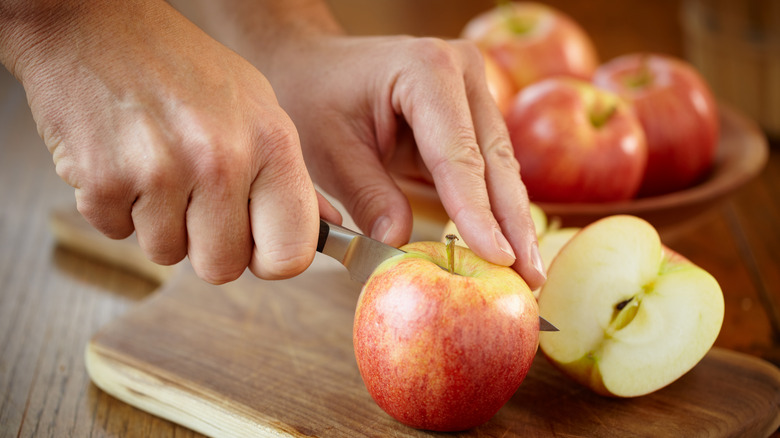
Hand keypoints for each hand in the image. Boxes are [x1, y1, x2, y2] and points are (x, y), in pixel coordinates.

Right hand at [1, 1, 335, 282]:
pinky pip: (116, 234)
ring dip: (157, 223)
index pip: (290, 254)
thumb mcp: (255, 107)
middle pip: (222, 268)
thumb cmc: (181, 69)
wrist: (94, 24)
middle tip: (192, 198)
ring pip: (166, 255)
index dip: (268, 259)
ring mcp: (162, 171)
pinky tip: (122, 160)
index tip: (253, 244)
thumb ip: (289, 175)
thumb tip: (326, 225)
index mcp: (271, 144)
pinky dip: (115, 208)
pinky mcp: (103, 181)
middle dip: (204, 243)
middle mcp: (222, 160)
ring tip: (155, 166)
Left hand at [264, 35, 546, 288]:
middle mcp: (462, 72)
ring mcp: (473, 90)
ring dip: (512, 220)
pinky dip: (496, 206)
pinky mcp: (472, 114)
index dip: (478, 212)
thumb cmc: (316, 101)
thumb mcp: (330, 151)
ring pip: (501, 165)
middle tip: (531, 278)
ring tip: (528, 272)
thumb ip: (367, 196)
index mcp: (426, 69)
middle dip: (513, 224)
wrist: (314, 66)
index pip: (459, 154)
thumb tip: (400, 244)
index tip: (498, 258)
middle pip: (495, 160)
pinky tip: (507, 246)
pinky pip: (489, 166)